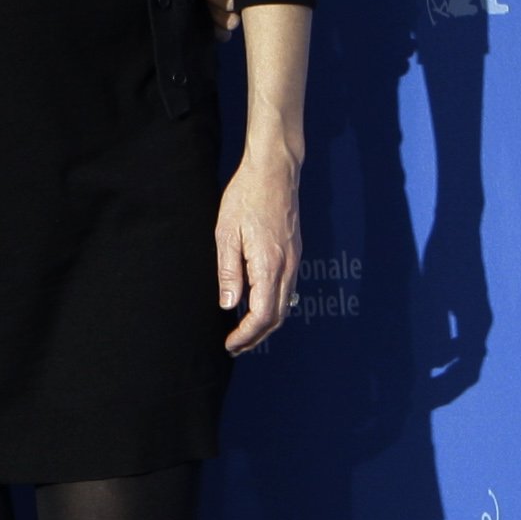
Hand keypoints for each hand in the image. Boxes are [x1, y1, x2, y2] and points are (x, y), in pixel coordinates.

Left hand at [217, 141, 300, 353]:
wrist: (274, 172)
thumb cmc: (246, 198)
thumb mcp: (226, 233)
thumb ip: (229, 271)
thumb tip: (229, 305)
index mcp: (269, 264)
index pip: (263, 314)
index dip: (247, 335)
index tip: (230, 344)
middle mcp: (287, 267)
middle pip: (277, 316)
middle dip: (256, 336)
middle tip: (235, 347)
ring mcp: (294, 260)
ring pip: (284, 304)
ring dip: (265, 324)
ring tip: (243, 333)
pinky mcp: (294, 254)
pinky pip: (287, 289)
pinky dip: (273, 306)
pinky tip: (257, 306)